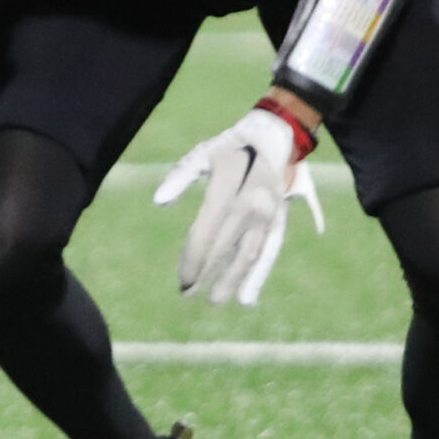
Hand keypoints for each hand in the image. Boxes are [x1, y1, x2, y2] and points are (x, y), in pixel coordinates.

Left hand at [153, 108, 325, 305]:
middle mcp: (252, 206)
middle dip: (206, 274)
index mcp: (230, 190)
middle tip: (188, 294)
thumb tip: (158, 201)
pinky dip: (259, 275)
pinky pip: (270, 252)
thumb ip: (179, 177)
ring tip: (217, 302)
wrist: (275, 137)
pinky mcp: (280, 220)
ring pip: (249, 256)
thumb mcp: (202, 154)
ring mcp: (269, 215)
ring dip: (232, 281)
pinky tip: (248, 297)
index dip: (192, 259)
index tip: (182, 279)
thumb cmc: (230, 147)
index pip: (206, 234)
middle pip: (225, 249)